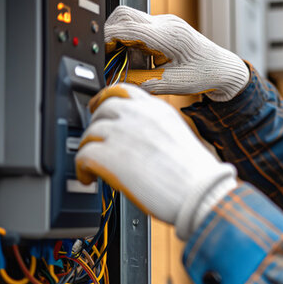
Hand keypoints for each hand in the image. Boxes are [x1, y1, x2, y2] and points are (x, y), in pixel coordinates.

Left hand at [75, 84, 236, 238]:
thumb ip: (155, 129)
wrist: (201, 193)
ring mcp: (123, 134)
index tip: (99, 108)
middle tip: (96, 141)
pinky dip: (81, 168)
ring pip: (90, 132)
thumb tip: (136, 138)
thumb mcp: (178, 137)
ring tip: (93, 165)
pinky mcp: (110, 156)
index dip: (105, 98)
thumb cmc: (196, 175)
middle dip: (96, 125)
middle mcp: (138, 116)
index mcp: (157, 110)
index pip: (123, 90)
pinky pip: (82, 155)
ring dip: (88, 148)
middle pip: (102, 108)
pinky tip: (89, 177)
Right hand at [104, 5, 248, 100]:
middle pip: (124, 15)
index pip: (129, 27)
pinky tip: (145, 62)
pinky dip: (133, 44)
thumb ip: (143, 83)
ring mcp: (165, 22)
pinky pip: (140, 28)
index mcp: (170, 36)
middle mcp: (166, 23)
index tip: (99, 52)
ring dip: (123, 41)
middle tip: (110, 58)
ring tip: (136, 65)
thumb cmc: (205, 75)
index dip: (108, 38)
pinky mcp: (163, 26)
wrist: (223, 69)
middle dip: (110, 35)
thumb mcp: (173, 85)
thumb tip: (116, 81)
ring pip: (129, 21)